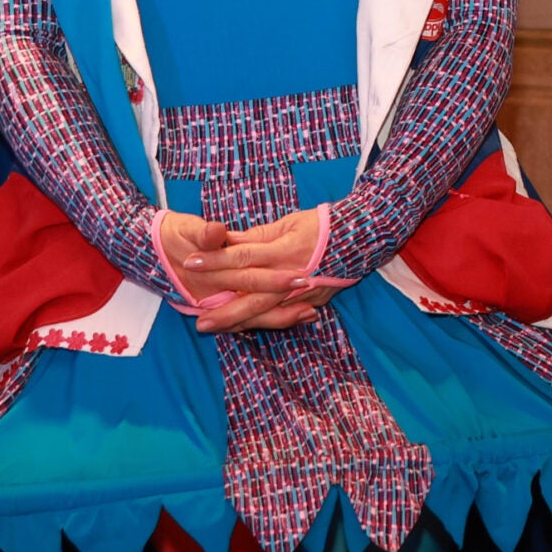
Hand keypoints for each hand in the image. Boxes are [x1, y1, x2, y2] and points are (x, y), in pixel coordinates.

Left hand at [174, 209, 325, 333]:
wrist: (360, 238)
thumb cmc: (321, 226)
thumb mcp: (288, 223)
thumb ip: (256, 236)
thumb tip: (226, 240)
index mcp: (284, 250)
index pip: (243, 256)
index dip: (216, 259)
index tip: (191, 262)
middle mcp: (292, 275)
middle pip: (253, 296)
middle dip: (225, 310)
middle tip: (199, 321)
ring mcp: (303, 293)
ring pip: (266, 312)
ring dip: (239, 321)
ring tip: (215, 327)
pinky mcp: (311, 303)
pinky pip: (282, 316)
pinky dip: (262, 322)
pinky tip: (243, 328)